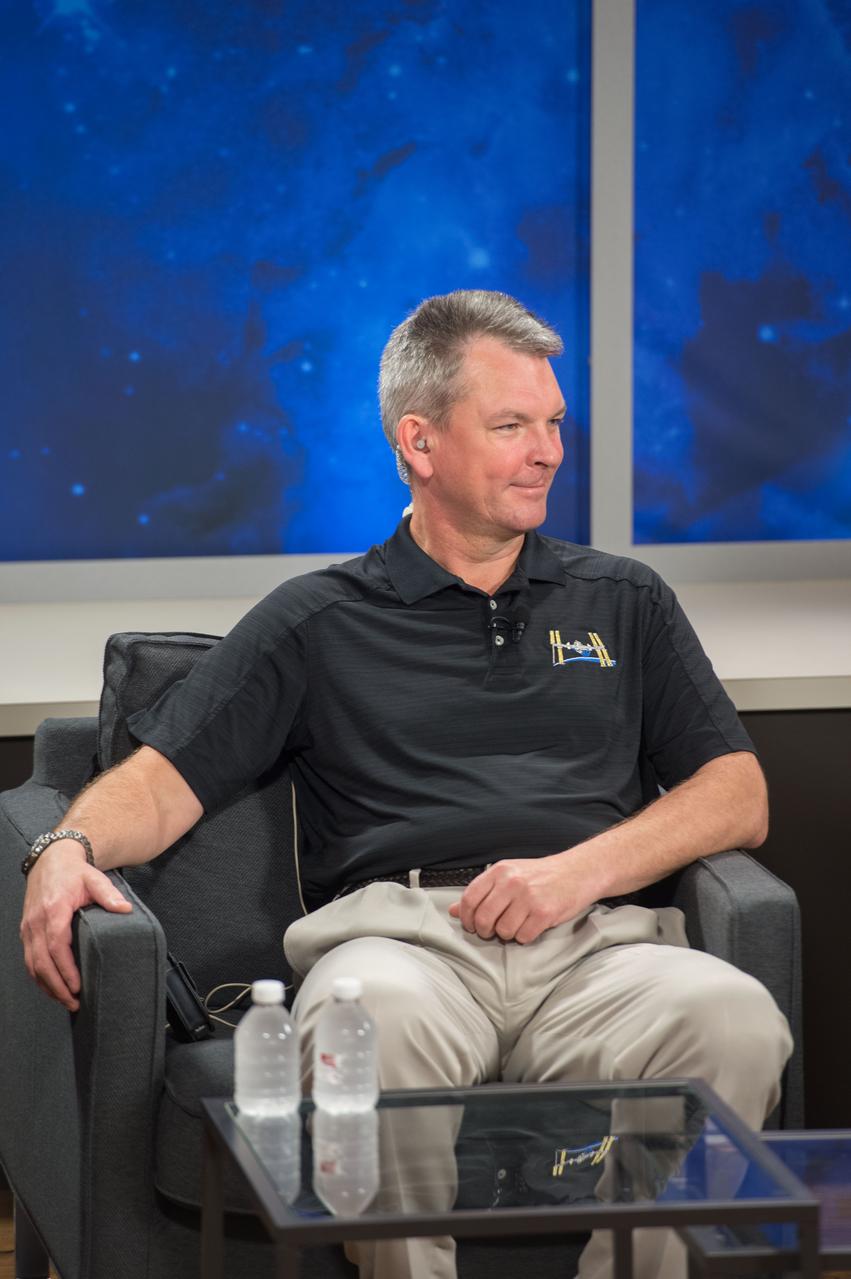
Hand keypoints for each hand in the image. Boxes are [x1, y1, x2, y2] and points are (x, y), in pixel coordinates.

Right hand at [20, 840, 131, 1010]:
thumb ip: (109, 894)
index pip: (56, 946)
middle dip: (56, 986)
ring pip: (32, 965)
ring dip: (47, 986)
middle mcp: (36, 922)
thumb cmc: (74, 872)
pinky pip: (29, 959)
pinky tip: (51, 987)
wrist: (52, 860)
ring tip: (65, 1001)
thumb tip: (125, 909)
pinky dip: (39, 977)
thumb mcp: (94, 879)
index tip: (77, 986)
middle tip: (74, 1003)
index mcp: (54, 910)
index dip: (65, 970)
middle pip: (41, 962)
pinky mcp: (26, 931)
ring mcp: (28, 928)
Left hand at [448, 855, 590, 944]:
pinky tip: (531, 926)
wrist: (577, 872)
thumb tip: (453, 911)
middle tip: (492, 932)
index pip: (469, 899)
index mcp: (499, 871)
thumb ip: (481, 892)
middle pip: (484, 918)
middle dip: (485, 932)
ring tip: (516, 925)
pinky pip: (523, 937)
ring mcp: (528, 897)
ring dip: (507, 935)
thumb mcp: (508, 876)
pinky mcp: (544, 913)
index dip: (467, 917)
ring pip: (503, 931)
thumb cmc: (539, 876)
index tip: (471, 925)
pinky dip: (525, 937)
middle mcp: (511, 882)